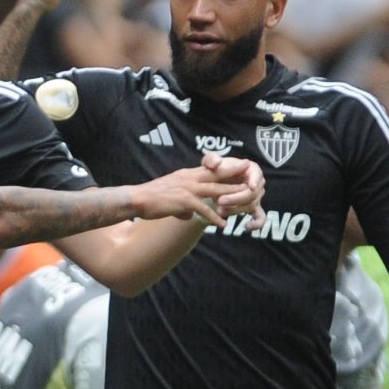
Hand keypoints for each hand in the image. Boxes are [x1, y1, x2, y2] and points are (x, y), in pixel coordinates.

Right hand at [129, 157, 260, 226]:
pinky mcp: (184, 201)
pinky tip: (223, 225)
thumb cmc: (150, 198)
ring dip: (232, 194)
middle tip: (251, 170)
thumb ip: (183, 205)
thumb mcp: (170, 197)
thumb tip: (189, 215)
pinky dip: (214, 217)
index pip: (209, 169)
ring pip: (216, 191)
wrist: (137, 198)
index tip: (239, 164)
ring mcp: (187, 189)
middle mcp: (189, 179)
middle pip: (217, 176)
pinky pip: (204, 210)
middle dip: (235, 173)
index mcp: (186, 175)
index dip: (225, 167)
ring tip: (247, 197)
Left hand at [200, 153, 266, 228]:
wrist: (214, 184)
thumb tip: (218, 163)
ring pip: (250, 205)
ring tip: (219, 210)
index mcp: (251, 169)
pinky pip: (260, 218)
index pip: (256, 174)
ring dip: (235, 209)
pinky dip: (256, 224)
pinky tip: (246, 227)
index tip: (250, 187)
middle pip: (252, 193)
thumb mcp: (210, 162)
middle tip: (220, 201)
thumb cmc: (215, 170)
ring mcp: (256, 197)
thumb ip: (212, 160)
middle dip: (236, 198)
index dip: (254, 180)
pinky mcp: (254, 209)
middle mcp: (257, 183)